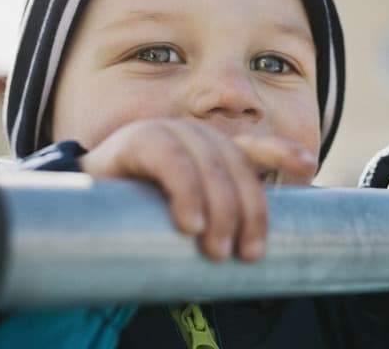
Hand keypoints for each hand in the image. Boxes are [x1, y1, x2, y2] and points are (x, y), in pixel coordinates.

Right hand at [78, 118, 317, 262]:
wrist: (80, 213)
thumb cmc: (141, 221)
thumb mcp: (188, 222)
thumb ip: (217, 224)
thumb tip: (256, 255)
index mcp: (209, 151)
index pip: (252, 147)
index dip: (281, 151)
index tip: (308, 166)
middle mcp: (192, 135)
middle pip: (234, 162)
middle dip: (247, 208)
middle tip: (246, 254)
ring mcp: (165, 131)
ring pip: (207, 159)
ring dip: (218, 205)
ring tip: (215, 247)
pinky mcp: (136, 139)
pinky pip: (168, 157)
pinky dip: (184, 189)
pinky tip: (188, 222)